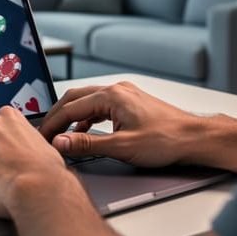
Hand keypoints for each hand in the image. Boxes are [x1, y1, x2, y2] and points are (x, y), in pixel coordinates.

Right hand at [39, 82, 198, 166]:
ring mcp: (124, 94)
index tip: (41, 137)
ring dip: (72, 116)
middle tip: (45, 132)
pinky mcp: (130, 102)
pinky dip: (87, 117)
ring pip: (87, 101)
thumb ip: (88, 144)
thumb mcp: (122, 146)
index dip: (53, 124)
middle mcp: (116, 89)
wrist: (195, 138)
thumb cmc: (166, 140)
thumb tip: (61, 142)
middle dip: (58, 115)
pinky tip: (85, 131)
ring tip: (61, 133)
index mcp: (111, 95)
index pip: (71, 108)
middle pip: (75, 98)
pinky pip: (100, 106)